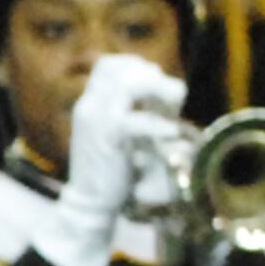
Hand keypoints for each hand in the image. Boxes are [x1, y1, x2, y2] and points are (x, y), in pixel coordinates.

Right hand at [32, 53, 186, 265]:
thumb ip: (133, 112)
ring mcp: (95, 119)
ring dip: (158, 90)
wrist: (90, 200)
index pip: (109, 65)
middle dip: (152, 76)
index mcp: (89, 103)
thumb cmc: (110, 169)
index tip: (157, 84)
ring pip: (128, 85)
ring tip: (175, 104)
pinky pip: (134, 119)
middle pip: (120, 68)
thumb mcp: (119, 134)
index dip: (137, 67)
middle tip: (172, 97)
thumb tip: (164, 94)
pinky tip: (170, 131)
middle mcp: (89, 105)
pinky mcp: (107, 137)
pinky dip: (156, 122)